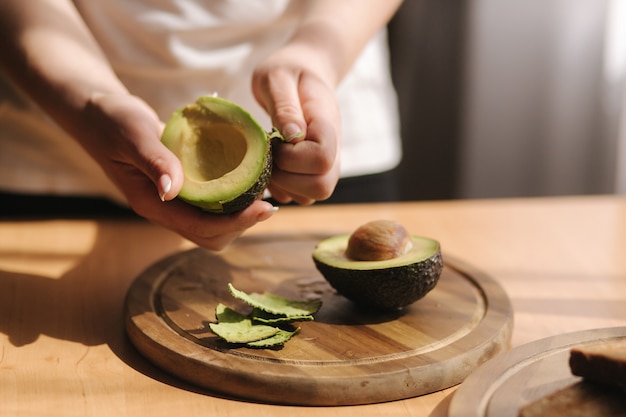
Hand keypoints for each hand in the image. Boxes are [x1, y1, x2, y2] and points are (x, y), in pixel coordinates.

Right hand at [79, 92, 276, 249]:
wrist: (96, 112)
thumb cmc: (111, 120)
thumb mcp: (132, 134)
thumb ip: (154, 160)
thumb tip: (172, 191)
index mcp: (151, 203)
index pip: (200, 227)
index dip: (236, 222)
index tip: (266, 207)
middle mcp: (164, 208)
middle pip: (211, 235)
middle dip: (242, 224)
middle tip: (269, 201)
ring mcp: (173, 201)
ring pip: (213, 224)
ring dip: (240, 214)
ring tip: (264, 191)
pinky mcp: (182, 189)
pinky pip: (211, 204)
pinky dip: (233, 197)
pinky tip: (250, 178)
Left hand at [252, 49, 340, 204]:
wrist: (305, 72)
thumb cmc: (288, 71)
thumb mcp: (277, 78)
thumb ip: (285, 106)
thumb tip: (293, 136)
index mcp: (327, 124)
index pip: (322, 158)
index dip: (293, 158)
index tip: (275, 139)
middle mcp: (333, 149)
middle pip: (321, 187)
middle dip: (287, 178)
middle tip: (269, 155)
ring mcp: (326, 164)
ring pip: (311, 196)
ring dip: (283, 186)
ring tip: (269, 159)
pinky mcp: (314, 172)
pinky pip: (301, 196)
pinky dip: (282, 189)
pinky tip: (270, 166)